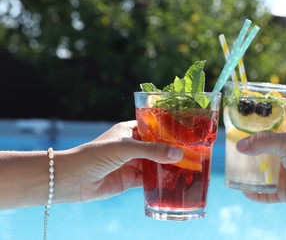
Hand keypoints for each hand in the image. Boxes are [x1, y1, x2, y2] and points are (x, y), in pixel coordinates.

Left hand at [56, 121, 182, 202]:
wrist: (72, 179)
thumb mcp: (124, 148)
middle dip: (171, 149)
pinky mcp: (129, 180)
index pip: (153, 127)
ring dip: (168, 165)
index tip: (186, 131)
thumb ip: (151, 150)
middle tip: (191, 150)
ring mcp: (131, 163)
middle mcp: (131, 146)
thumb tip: (177, 154)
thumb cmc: (94, 155)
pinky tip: (173, 180)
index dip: (168, 129)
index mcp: (128, 130)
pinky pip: (149, 179)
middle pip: (156, 146)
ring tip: (188, 166)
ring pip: (155, 163)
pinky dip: (160, 180)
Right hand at [236, 127, 285, 207]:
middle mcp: (282, 158)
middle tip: (229, 157)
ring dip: (247, 177)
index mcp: (285, 141)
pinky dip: (255, 194)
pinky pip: (266, 194)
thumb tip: (239, 146)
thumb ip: (263, 142)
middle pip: (259, 157)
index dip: (250, 137)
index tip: (234, 136)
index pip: (263, 137)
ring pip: (260, 177)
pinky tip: (244, 192)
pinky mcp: (284, 193)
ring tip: (232, 175)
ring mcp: (283, 176)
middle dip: (245, 158)